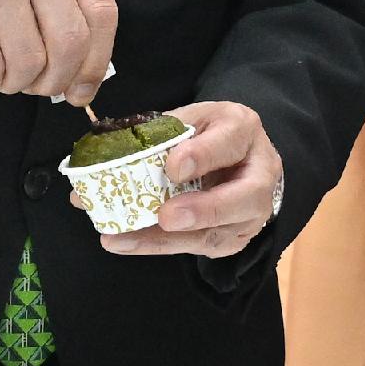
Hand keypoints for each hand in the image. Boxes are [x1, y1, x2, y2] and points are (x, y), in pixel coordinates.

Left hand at [83, 99, 282, 260]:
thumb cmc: (208, 133)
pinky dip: (163, 246)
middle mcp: (259, 173)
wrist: (240, 156)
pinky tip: (130, 243)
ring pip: (219, 233)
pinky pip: (201, 247)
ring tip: (124, 239)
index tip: (172, 168)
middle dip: (204, 210)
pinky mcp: (235, 237)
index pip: (229, 143)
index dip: (202, 156)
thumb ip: (158, 134)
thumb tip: (105, 155)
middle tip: (166, 216)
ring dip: (169, 239)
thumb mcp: (189, 118)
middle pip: (245, 197)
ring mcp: (252, 211)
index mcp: (243, 130)